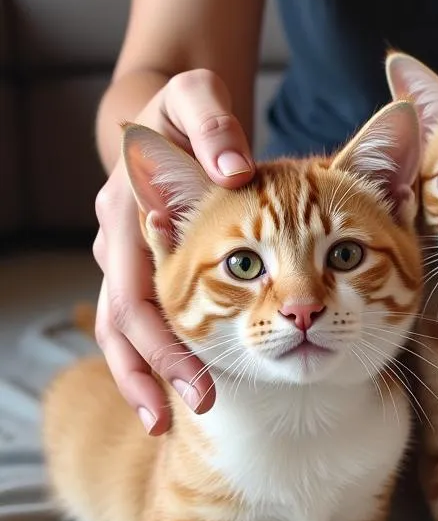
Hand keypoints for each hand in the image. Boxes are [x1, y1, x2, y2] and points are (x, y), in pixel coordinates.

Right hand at [92, 70, 253, 434]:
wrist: (158, 113)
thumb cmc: (184, 109)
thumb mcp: (196, 98)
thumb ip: (211, 127)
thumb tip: (234, 168)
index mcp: (129, 215)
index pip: (138, 297)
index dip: (163, 346)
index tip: (200, 386)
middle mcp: (120, 245)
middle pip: (125, 326)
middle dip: (155, 374)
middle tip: (191, 417)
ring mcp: (127, 259)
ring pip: (123, 330)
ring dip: (146, 376)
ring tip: (169, 422)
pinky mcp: (145, 266)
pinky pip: (142, 320)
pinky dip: (155, 355)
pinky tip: (177, 388)